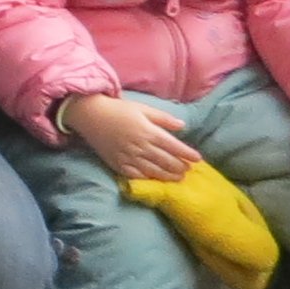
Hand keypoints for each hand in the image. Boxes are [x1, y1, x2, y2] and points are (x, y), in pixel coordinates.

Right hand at [62, 92, 198, 180]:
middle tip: (189, 170)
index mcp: (148, 131)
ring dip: (168, 176)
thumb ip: (163, 118)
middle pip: (166, 161)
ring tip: (178, 178)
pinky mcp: (118, 164)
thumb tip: (182, 125)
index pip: (173, 146)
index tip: (198, 159)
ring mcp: (129, 157)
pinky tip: (156, 180)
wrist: (91, 116)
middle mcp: (140, 146)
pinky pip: (136, 175)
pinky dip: (148, 179)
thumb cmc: (119, 109)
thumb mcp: (143, 108)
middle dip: (180, 167)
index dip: (187, 153)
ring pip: (154, 171)